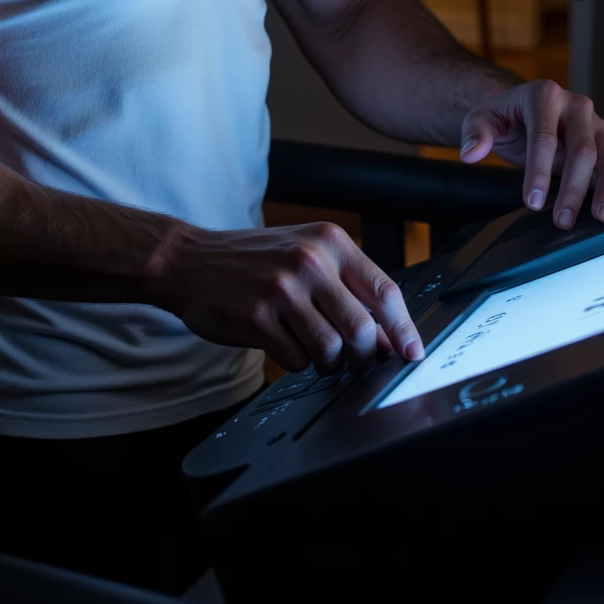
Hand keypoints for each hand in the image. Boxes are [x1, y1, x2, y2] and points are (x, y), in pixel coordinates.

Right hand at [160, 220, 423, 373]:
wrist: (190, 260)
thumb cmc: (253, 259)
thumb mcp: (305, 250)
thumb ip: (346, 285)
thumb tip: (388, 336)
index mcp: (329, 240)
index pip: (384, 291)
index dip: (404, 330)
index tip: (412, 353)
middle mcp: (309, 260)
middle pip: (362, 329)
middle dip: (364, 355)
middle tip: (355, 359)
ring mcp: (281, 289)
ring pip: (332, 349)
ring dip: (328, 362)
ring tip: (314, 350)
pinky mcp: (257, 317)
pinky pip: (297, 360)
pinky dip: (296, 362)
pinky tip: (283, 344)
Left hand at [460, 80, 603, 228]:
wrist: (521, 109)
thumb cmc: (503, 115)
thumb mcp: (480, 119)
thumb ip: (475, 134)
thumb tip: (470, 153)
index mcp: (543, 95)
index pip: (543, 137)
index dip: (539, 172)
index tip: (532, 201)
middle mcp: (575, 105)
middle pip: (580, 150)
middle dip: (572, 188)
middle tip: (561, 219)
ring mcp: (593, 122)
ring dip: (603, 190)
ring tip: (597, 218)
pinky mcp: (603, 139)